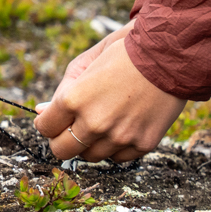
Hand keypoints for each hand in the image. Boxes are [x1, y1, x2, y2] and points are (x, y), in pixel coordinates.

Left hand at [34, 35, 186, 162]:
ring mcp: (119, 137)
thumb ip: (61, 90)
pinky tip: (123, 125)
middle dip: (62, 139)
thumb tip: (41, 112)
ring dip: (91, 142)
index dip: (48, 122)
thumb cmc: (123, 54)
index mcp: (74, 100)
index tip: (55, 117)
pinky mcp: (142, 144)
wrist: (169, 55)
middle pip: (62, 151)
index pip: (44, 128)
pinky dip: (116, 146)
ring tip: (104, 120)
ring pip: (90, 156)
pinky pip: (118, 158)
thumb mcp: (84, 64)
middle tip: (72, 127)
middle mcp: (94, 123)